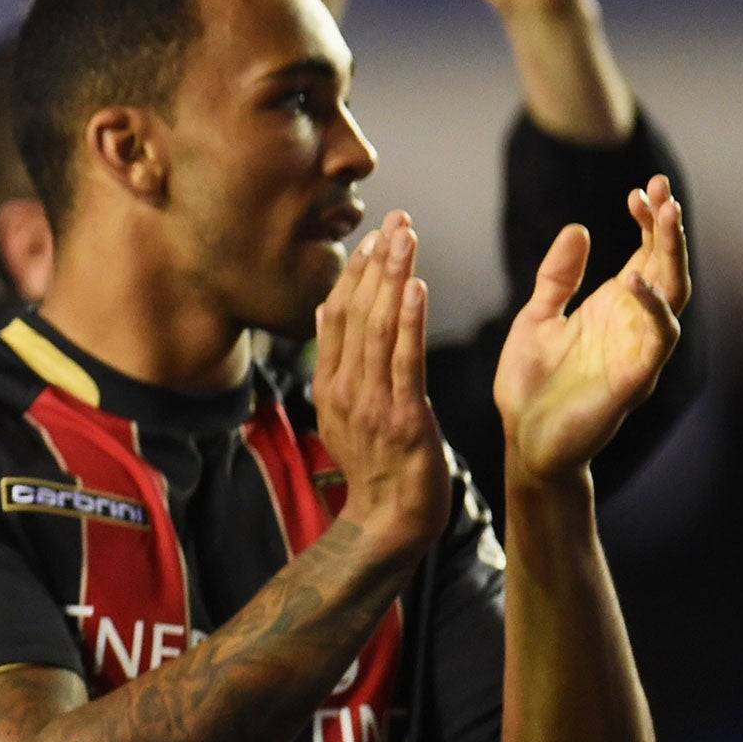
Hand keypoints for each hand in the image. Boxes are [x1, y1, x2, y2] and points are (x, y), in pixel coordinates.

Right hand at [313, 211, 450, 558]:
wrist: (389, 522)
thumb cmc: (377, 467)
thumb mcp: (342, 411)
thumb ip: (335, 361)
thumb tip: (326, 309)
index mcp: (330, 384)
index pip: (339, 315)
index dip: (356, 272)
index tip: (374, 235)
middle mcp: (345, 388)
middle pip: (357, 313)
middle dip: (377, 262)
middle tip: (396, 219)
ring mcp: (372, 403)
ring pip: (380, 328)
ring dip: (393, 278)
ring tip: (406, 238)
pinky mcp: (404, 417)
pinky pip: (405, 361)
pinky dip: (410, 321)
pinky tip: (416, 288)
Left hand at [494, 176, 689, 480]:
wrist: (523, 439)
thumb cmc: (531, 383)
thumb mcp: (536, 318)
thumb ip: (557, 278)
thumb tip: (577, 229)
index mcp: (612, 307)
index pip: (645, 254)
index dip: (648, 222)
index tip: (640, 191)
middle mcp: (633, 325)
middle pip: (667, 267)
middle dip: (668, 228)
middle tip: (663, 189)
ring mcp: (638, 351)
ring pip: (673, 296)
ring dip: (671, 256)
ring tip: (664, 217)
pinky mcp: (633, 379)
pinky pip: (657, 338)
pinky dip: (653, 307)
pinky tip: (636, 278)